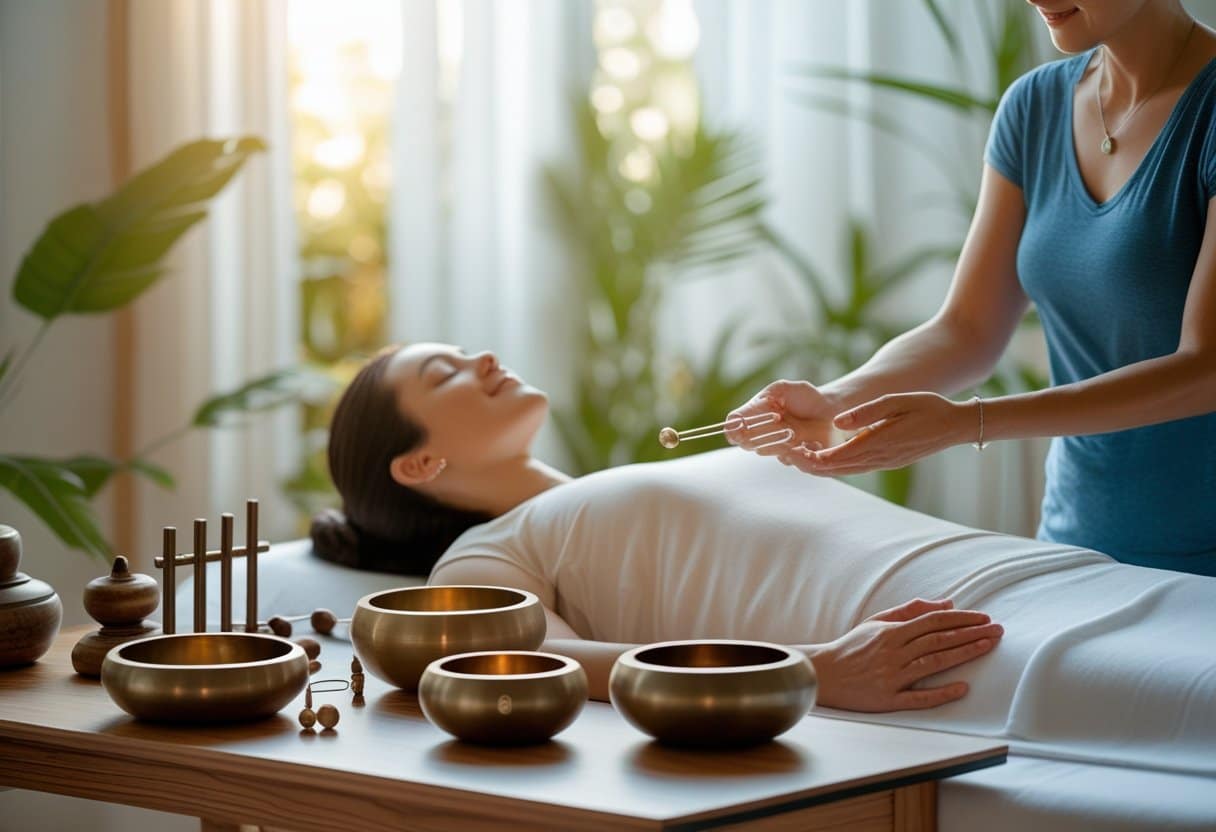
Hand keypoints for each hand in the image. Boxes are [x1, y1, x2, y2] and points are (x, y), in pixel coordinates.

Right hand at [725, 379, 838, 455]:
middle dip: (760, 431)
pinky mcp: (792, 459)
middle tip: (778, 420)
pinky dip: (795, 449)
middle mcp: (761, 434)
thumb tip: (734, 419)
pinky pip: (784, 459)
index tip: (743, 425)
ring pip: (764, 450)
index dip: (734, 429)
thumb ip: (760, 401)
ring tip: (795, 430)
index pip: (732, 427)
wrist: (833, 410)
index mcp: (754, 416)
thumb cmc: (806, 396)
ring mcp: (776, 448)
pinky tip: (808, 440)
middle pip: (745, 441)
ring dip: (777, 441)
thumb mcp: (782, 390)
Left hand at [775, 392, 974, 475]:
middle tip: (784, 456)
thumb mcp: (898, 401)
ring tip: (795, 458)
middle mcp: (878, 458)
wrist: (955, 426)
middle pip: (835, 468)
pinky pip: (854, 468)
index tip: (790, 451)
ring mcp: (883, 463)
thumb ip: (867, 411)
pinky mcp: (886, 462)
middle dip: (808, 463)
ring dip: (819, 467)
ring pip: (843, 471)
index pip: (836, 456)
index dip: (811, 457)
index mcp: (878, 443)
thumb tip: (838, 420)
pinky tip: (821, 459)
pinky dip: (835, 466)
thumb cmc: (928, 408)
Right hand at [811, 598, 1002, 711]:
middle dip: (971, 633)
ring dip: (963, 654)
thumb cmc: (853, 647)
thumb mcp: (877, 622)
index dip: (961, 618)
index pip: (933, 621)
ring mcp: (892, 676)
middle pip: (939, 639)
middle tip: (998, 630)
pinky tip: (963, 688)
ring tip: (988, 647)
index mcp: (891, 631)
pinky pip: (918, 697)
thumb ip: (910, 611)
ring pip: (934, 663)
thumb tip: (946, 604)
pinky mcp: (888, 699)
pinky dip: (941, 692)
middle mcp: (893, 652)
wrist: (823, 673)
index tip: (984, 618)